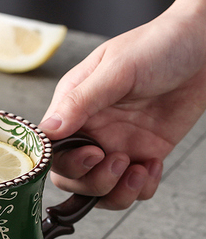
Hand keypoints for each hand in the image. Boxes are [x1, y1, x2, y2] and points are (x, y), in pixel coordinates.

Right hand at [40, 0, 205, 209]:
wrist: (204, 45)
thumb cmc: (157, 46)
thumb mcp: (115, 69)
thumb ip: (79, 102)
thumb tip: (48, 131)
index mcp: (74, 110)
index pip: (53, 151)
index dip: (68, 163)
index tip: (92, 154)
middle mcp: (90, 133)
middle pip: (72, 179)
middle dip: (94, 181)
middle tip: (118, 161)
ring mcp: (115, 147)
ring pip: (100, 192)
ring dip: (117, 192)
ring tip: (139, 169)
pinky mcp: (142, 156)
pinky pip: (132, 190)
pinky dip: (142, 189)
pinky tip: (155, 164)